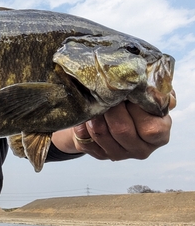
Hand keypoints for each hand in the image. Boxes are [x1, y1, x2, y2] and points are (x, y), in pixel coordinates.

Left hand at [52, 90, 175, 160]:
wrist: (112, 114)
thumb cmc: (134, 103)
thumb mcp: (148, 95)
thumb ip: (153, 92)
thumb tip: (149, 86)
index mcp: (159, 136)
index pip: (150, 130)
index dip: (137, 110)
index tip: (129, 93)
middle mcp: (140, 149)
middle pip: (121, 130)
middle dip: (111, 107)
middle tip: (106, 92)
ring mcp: (118, 154)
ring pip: (100, 133)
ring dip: (95, 113)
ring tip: (95, 99)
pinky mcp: (97, 153)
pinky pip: (84, 136)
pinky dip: (82, 121)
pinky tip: (86, 111)